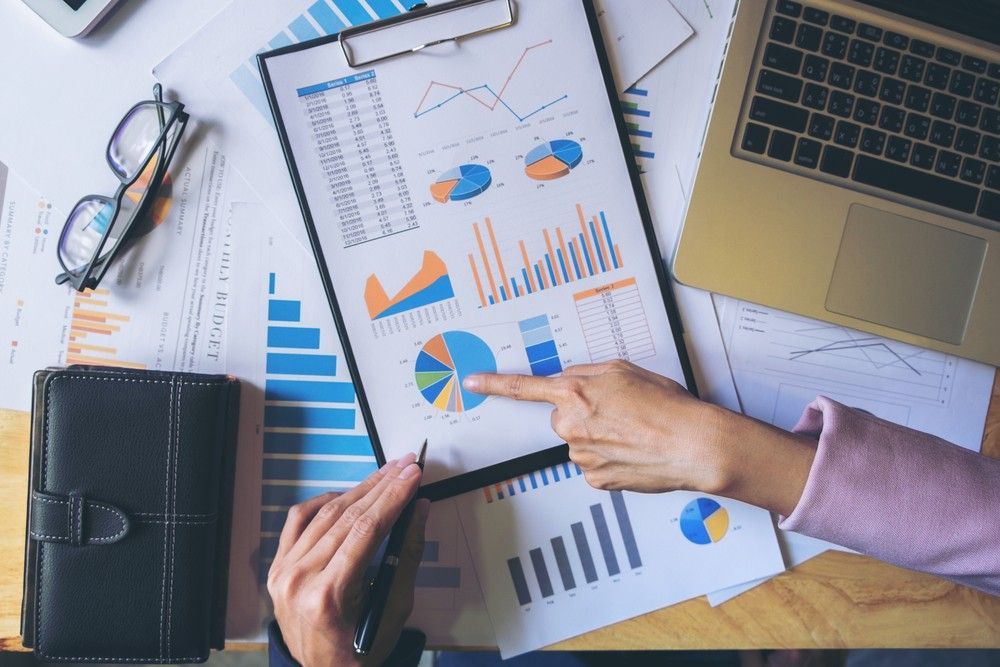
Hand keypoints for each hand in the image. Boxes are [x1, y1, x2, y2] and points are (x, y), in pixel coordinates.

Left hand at [267, 454, 429, 666]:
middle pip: (346, 517)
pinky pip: (297, 522)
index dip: (393, 497)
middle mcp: (299, 580)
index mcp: (328, 595)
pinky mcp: (276, 568)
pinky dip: (322, 503)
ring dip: (358, 490)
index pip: (366, 529)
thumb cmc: (361, 648)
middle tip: (404, 466)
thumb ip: (408, 554)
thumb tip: (419, 509)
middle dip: (381, 487)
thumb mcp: (393, 607)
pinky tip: (346, 494)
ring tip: (384, 474)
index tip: (412, 475)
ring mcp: (283, 573)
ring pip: (324, 515)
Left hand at [464, 360, 727, 493]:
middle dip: (582, 413)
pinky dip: (609, 458)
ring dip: (598, 437)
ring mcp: (582, 455)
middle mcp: (572, 425)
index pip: (524, 388)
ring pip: (579, 442)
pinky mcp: (596, 478)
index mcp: (575, 393)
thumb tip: (573, 380)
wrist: (692, 443)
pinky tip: (631, 451)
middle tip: (617, 412)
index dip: (495, 384)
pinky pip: (593, 464)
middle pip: (562, 417)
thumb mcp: (625, 370)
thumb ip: (589, 374)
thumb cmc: (666, 407)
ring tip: (633, 433)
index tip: (474, 382)